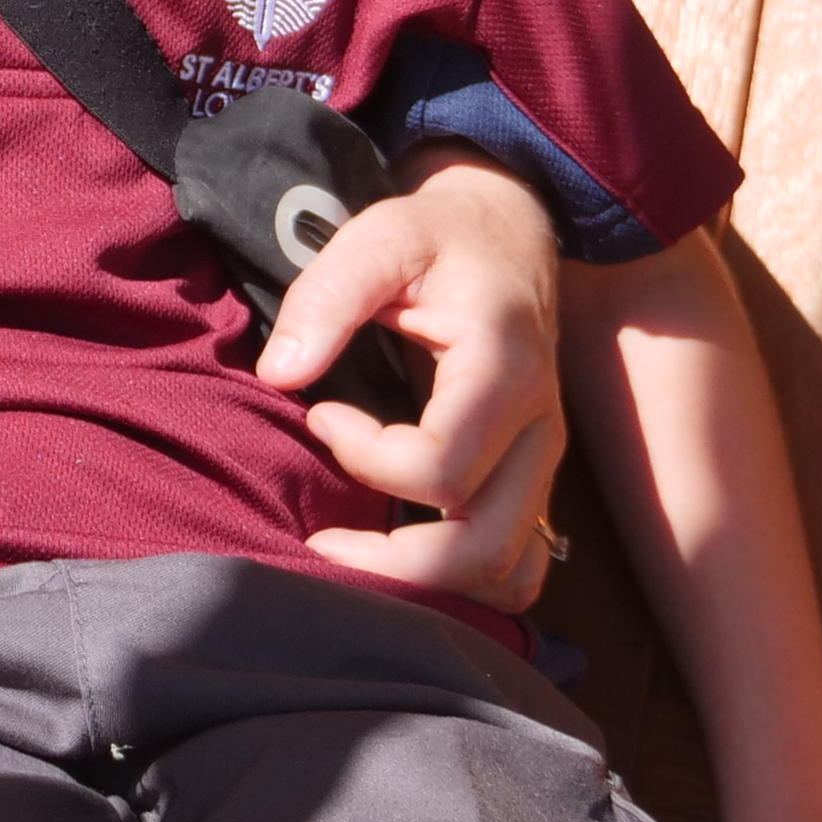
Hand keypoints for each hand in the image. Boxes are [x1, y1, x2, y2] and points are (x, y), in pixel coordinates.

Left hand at [268, 154, 571, 609]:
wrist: (508, 234)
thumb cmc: (438, 239)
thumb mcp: (380, 236)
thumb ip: (327, 296)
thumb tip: (281, 374)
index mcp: (504, 371)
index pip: (441, 467)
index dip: (365, 457)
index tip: (320, 414)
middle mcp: (538, 432)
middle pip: (483, 549)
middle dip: (390, 566)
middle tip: (317, 539)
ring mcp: (541, 467)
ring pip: (507, 574)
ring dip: (427, 587)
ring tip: (351, 556)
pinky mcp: (529, 484)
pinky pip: (514, 567)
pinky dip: (459, 584)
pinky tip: (394, 554)